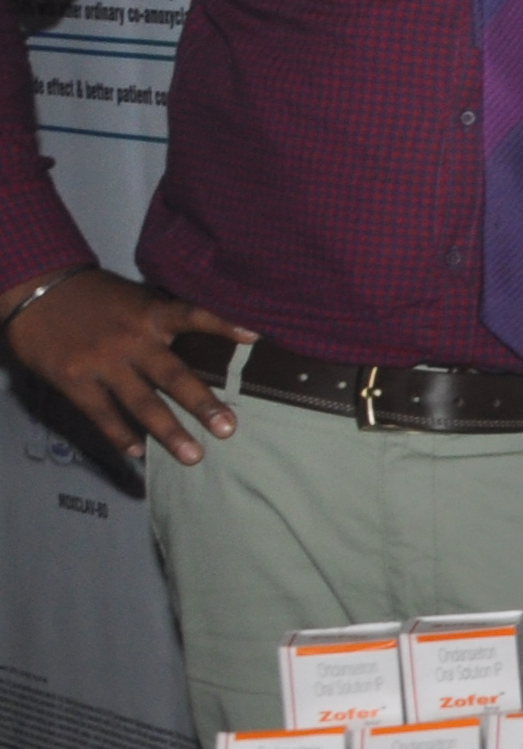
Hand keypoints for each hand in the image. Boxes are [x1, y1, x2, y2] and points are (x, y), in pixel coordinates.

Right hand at [1, 268, 253, 464]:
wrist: (40, 292)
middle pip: (173, 376)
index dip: (225, 324)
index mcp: (151, 314)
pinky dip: (120, 435)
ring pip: (141, 404)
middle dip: (202, 404)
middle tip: (228, 428)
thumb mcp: (138, 297)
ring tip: (193, 456)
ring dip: (168, 432)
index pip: (194, 316)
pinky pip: (102, 415)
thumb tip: (212, 336)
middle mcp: (132, 340)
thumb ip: (167, 318)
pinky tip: (138, 454)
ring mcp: (102, 364)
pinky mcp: (75, 381)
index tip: (256, 337)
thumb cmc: (99, 297)